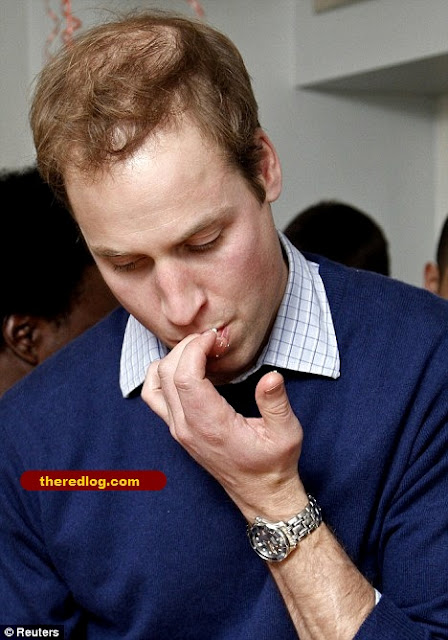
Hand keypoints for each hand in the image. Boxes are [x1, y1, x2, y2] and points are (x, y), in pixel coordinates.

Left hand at [142, 330, 306, 518]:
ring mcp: (177, 429)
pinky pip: (154, 395)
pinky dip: (163, 374)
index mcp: (211, 425)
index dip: (196, 349)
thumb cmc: (273, 464)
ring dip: (172, 358)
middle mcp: (186, 427)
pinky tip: (188, 368)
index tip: (215, 338)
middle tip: (212, 340)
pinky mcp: (176, 429)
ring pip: (155, 382)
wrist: (259, 493)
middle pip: (167, 373)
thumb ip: (276, 403)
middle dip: (187, 347)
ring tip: (200, 351)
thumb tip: (272, 376)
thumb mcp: (286, 433)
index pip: (185, 376)